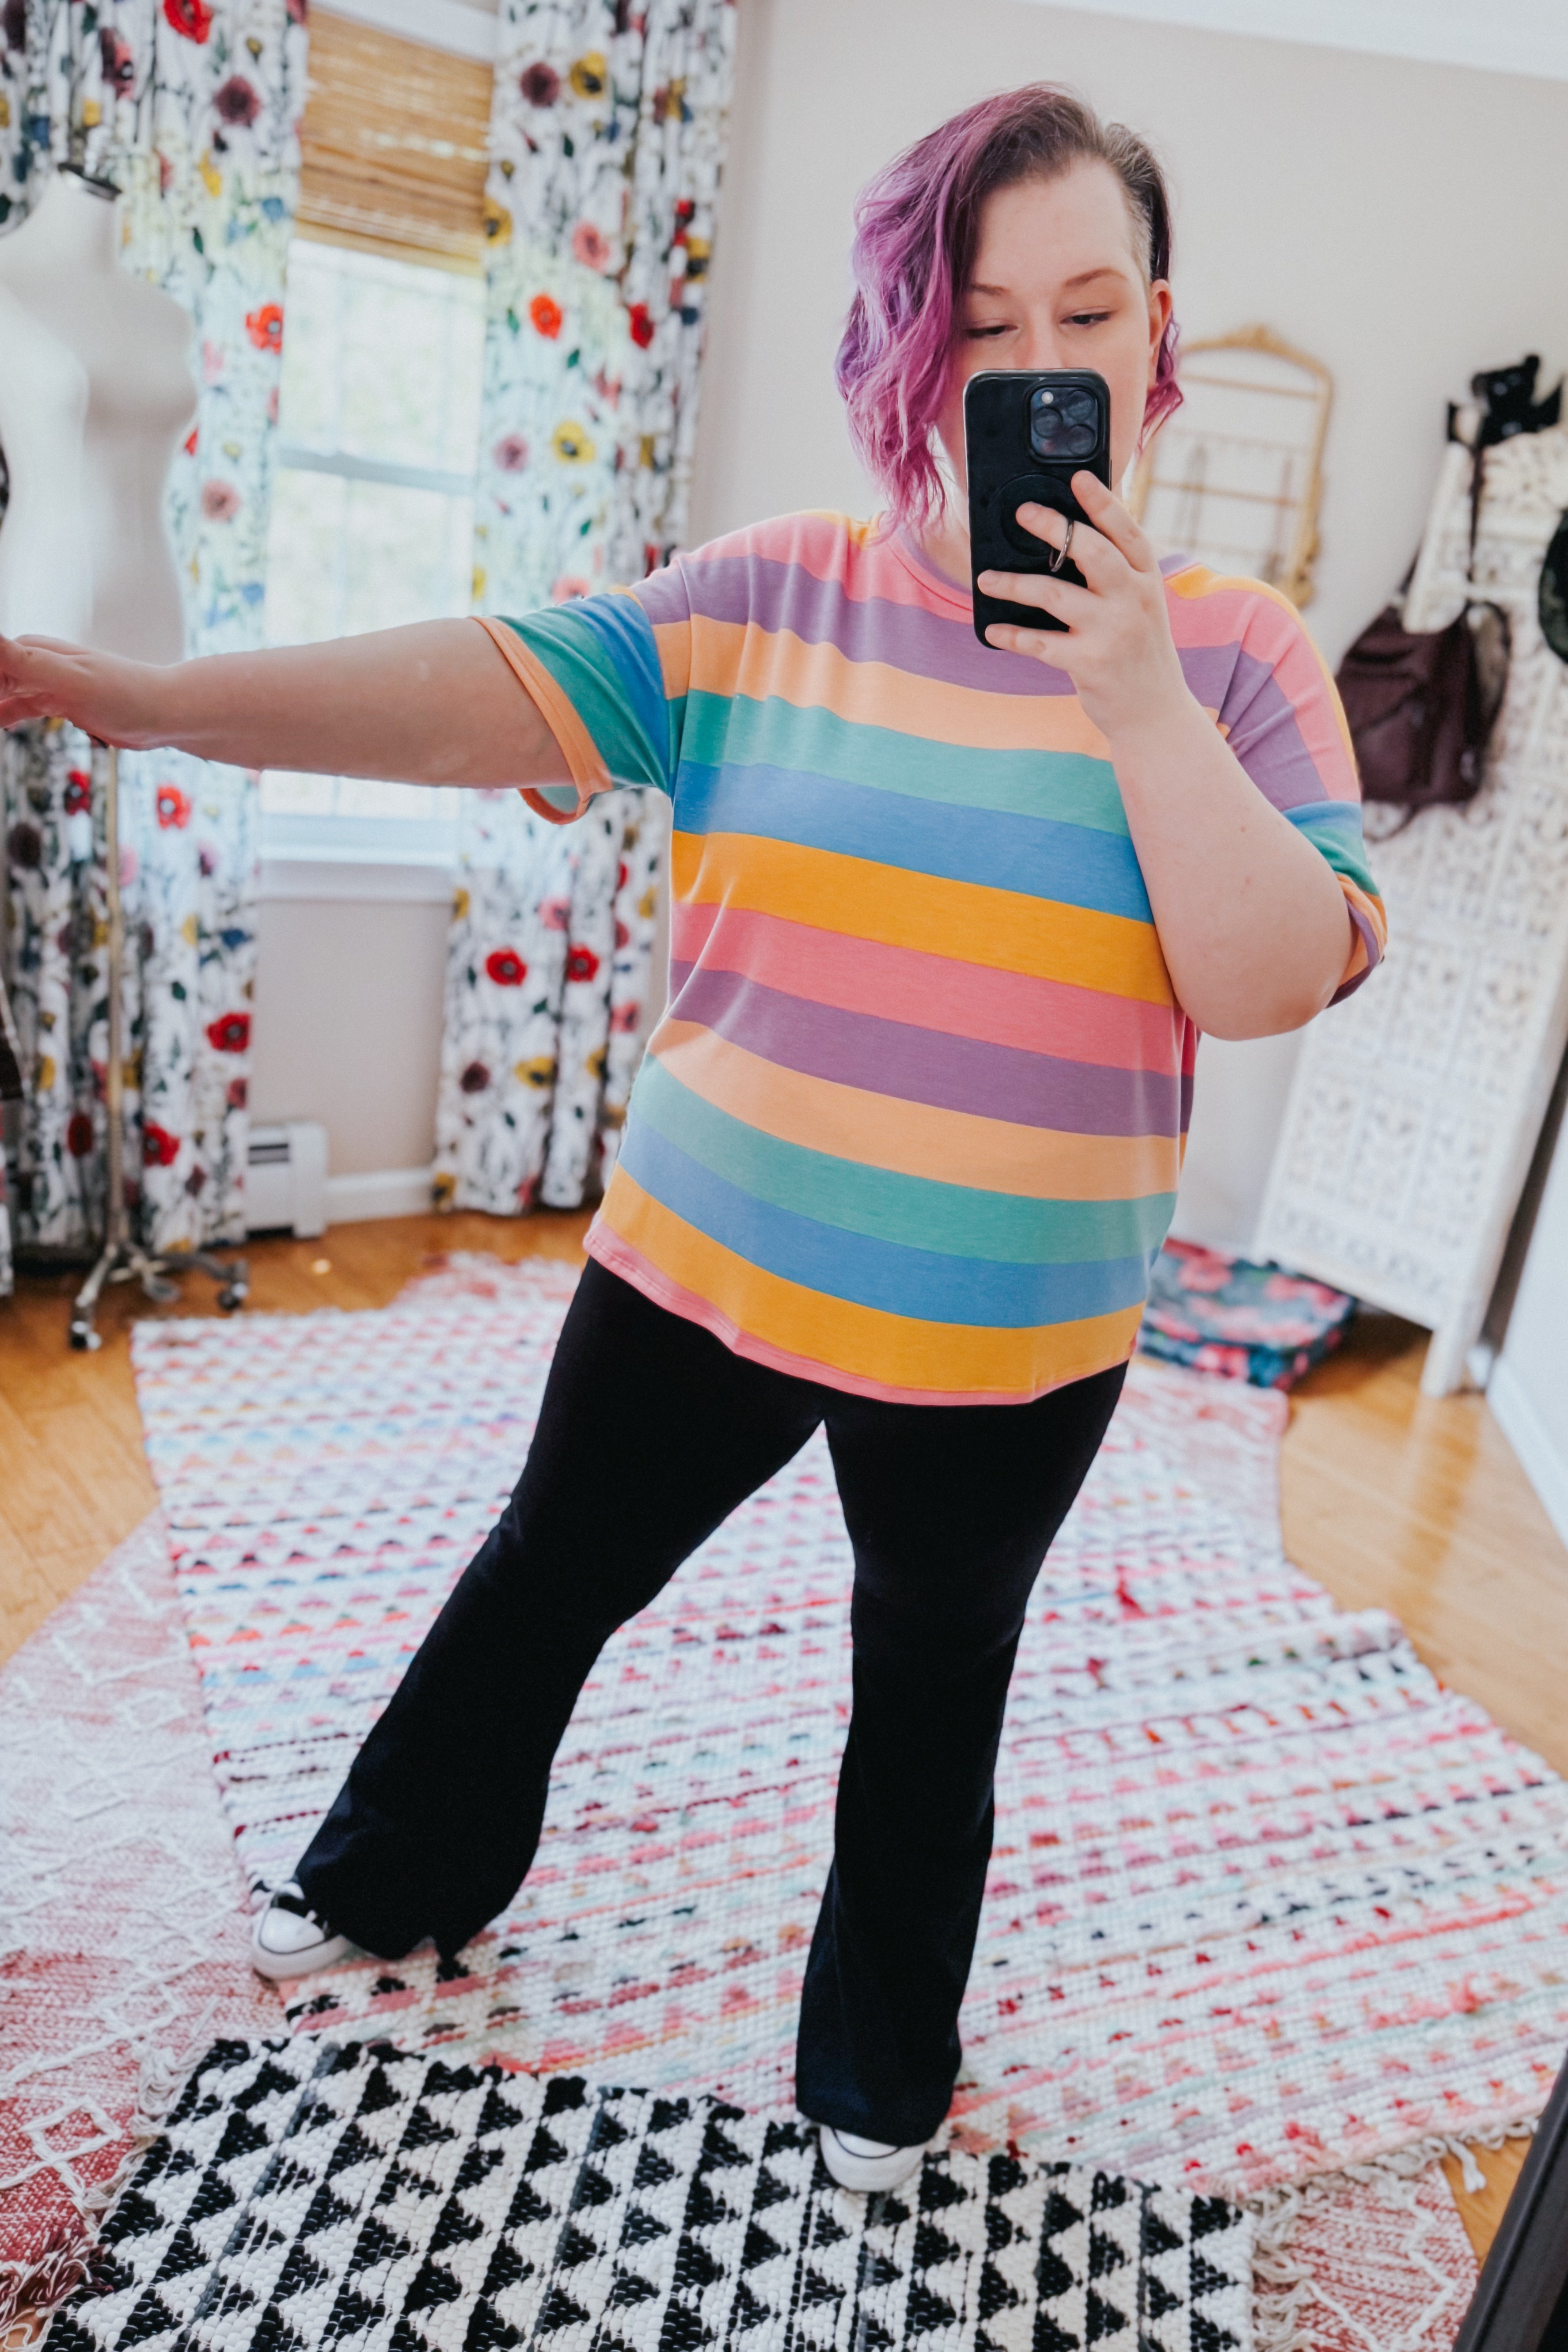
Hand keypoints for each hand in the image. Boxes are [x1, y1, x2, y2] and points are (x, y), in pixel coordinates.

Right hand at [0, 634, 151, 745]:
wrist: (167, 713)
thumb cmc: (125, 694)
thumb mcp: (70, 677)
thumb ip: (26, 662)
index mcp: (38, 650)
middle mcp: (42, 663)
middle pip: (0, 673)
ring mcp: (53, 684)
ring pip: (8, 691)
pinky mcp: (64, 703)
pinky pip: (26, 707)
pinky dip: (9, 714)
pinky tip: (2, 723)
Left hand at [976, 472, 1190, 743]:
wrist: (1156, 713)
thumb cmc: (1138, 653)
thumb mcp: (1141, 606)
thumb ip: (1117, 574)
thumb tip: (1070, 537)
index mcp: (1147, 580)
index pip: (1127, 531)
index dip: (1103, 502)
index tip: (1079, 477)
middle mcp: (1134, 600)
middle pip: (1092, 551)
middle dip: (1054, 527)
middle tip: (1022, 513)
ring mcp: (1112, 631)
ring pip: (1055, 594)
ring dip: (1015, 584)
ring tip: (986, 579)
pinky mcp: (1090, 663)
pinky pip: (1040, 643)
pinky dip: (1013, 636)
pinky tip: (994, 631)